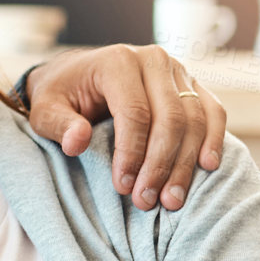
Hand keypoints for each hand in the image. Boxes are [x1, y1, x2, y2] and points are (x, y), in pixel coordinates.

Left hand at [24, 44, 226, 211]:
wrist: (76, 75)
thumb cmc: (60, 96)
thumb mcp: (45, 110)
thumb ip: (58, 125)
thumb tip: (76, 142)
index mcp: (117, 61)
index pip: (134, 112)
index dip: (131, 153)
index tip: (123, 187)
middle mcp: (152, 59)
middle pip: (169, 118)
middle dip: (159, 165)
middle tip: (146, 201)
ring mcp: (176, 70)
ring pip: (194, 118)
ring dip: (185, 163)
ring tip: (171, 200)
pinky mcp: (191, 84)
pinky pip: (213, 111)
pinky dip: (214, 139)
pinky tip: (207, 167)